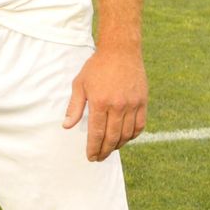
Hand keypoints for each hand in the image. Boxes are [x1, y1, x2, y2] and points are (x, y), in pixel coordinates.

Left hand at [63, 47, 146, 161]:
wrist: (120, 51)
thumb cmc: (96, 67)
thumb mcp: (80, 84)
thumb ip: (74, 107)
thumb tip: (66, 126)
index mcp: (100, 102)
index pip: (97, 133)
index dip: (93, 147)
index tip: (90, 156)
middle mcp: (118, 106)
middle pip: (112, 137)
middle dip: (105, 151)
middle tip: (99, 158)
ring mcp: (132, 105)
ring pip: (127, 134)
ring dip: (118, 145)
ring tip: (110, 149)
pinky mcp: (143, 102)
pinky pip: (140, 125)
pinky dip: (133, 135)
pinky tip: (125, 138)